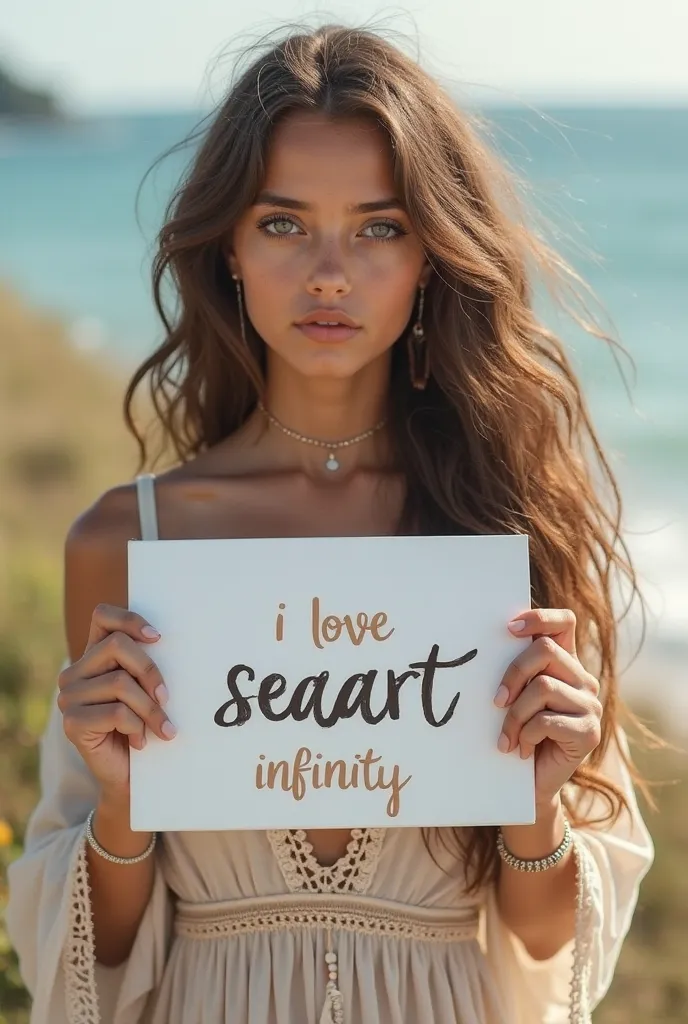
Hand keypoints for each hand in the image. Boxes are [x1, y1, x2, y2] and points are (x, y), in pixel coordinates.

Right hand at [58, 604, 175, 794]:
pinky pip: (117, 712)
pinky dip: (138, 727)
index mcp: (93, 656)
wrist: (128, 776)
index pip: (102, 616)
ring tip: (162, 728)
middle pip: (118, 646)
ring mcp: (68, 697)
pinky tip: (140, 741)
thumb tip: (167, 640)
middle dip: (150, 671)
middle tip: (167, 698)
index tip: (158, 638)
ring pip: (121, 682)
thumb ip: (145, 665)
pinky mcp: (71, 722)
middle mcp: (75, 672)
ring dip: (150, 708)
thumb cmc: (142, 727)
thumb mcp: (146, 689)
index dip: (130, 619)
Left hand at [494, 608, 601, 809]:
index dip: (539, 617)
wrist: (531, 785)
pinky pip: (547, 720)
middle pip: (545, 650)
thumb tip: (483, 644)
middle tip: (496, 701)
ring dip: (515, 714)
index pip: (564, 622)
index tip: (508, 628)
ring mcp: (591, 705)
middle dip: (513, 674)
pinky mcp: (590, 732)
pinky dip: (525, 735)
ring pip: (543, 686)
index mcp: (565, 664)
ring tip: (506, 737)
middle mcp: (583, 679)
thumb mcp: (515, 698)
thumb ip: (514, 672)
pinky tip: (521, 750)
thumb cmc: (517, 735)